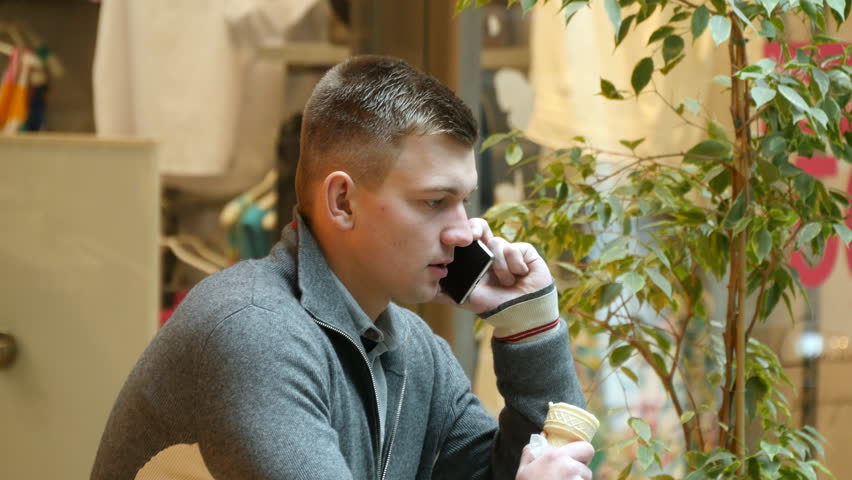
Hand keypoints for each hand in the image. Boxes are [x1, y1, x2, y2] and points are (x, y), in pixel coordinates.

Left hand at [435, 218, 552, 313]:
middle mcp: (492, 251)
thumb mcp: (464, 299)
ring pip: (498, 244)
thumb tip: (422, 290)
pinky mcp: (526, 252)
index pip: (465, 237)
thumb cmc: (493, 306)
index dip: (460, 232)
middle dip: (475, 229)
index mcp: (476, 259)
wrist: (521, 315)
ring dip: (500, 267)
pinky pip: (516, 249)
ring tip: (506, 283)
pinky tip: (519, 277)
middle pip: (480, 227)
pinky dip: (515, 266)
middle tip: (474, 237)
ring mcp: (509, 250)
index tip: (450, 238)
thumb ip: (444, 294)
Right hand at [516, 442, 593, 479]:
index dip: (582, 455)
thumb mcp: (523, 471)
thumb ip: (530, 454)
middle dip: (580, 473)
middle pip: (587, 469)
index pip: (587, 448)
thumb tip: (536, 442)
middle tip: (566, 479)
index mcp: (557, 456)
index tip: (574, 461)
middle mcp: (570, 468)